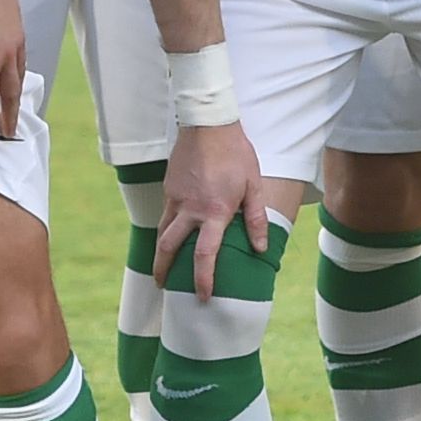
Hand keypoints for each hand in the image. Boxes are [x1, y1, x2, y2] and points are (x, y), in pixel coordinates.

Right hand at [154, 120, 276, 295]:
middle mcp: (190, 210)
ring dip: (159, 252)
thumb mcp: (253, 186)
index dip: (203, 279)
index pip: (205, 255)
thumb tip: (261, 248)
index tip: (202, 296)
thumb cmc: (236, 154)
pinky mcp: (168, 187)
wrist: (208, 124)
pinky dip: (165, 227)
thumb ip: (256, 219)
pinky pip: (164, 213)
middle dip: (163, 271)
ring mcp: (175, 198)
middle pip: (169, 248)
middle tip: (163, 287)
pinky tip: (171, 232)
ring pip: (161, 232)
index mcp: (214, 212)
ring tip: (161, 266)